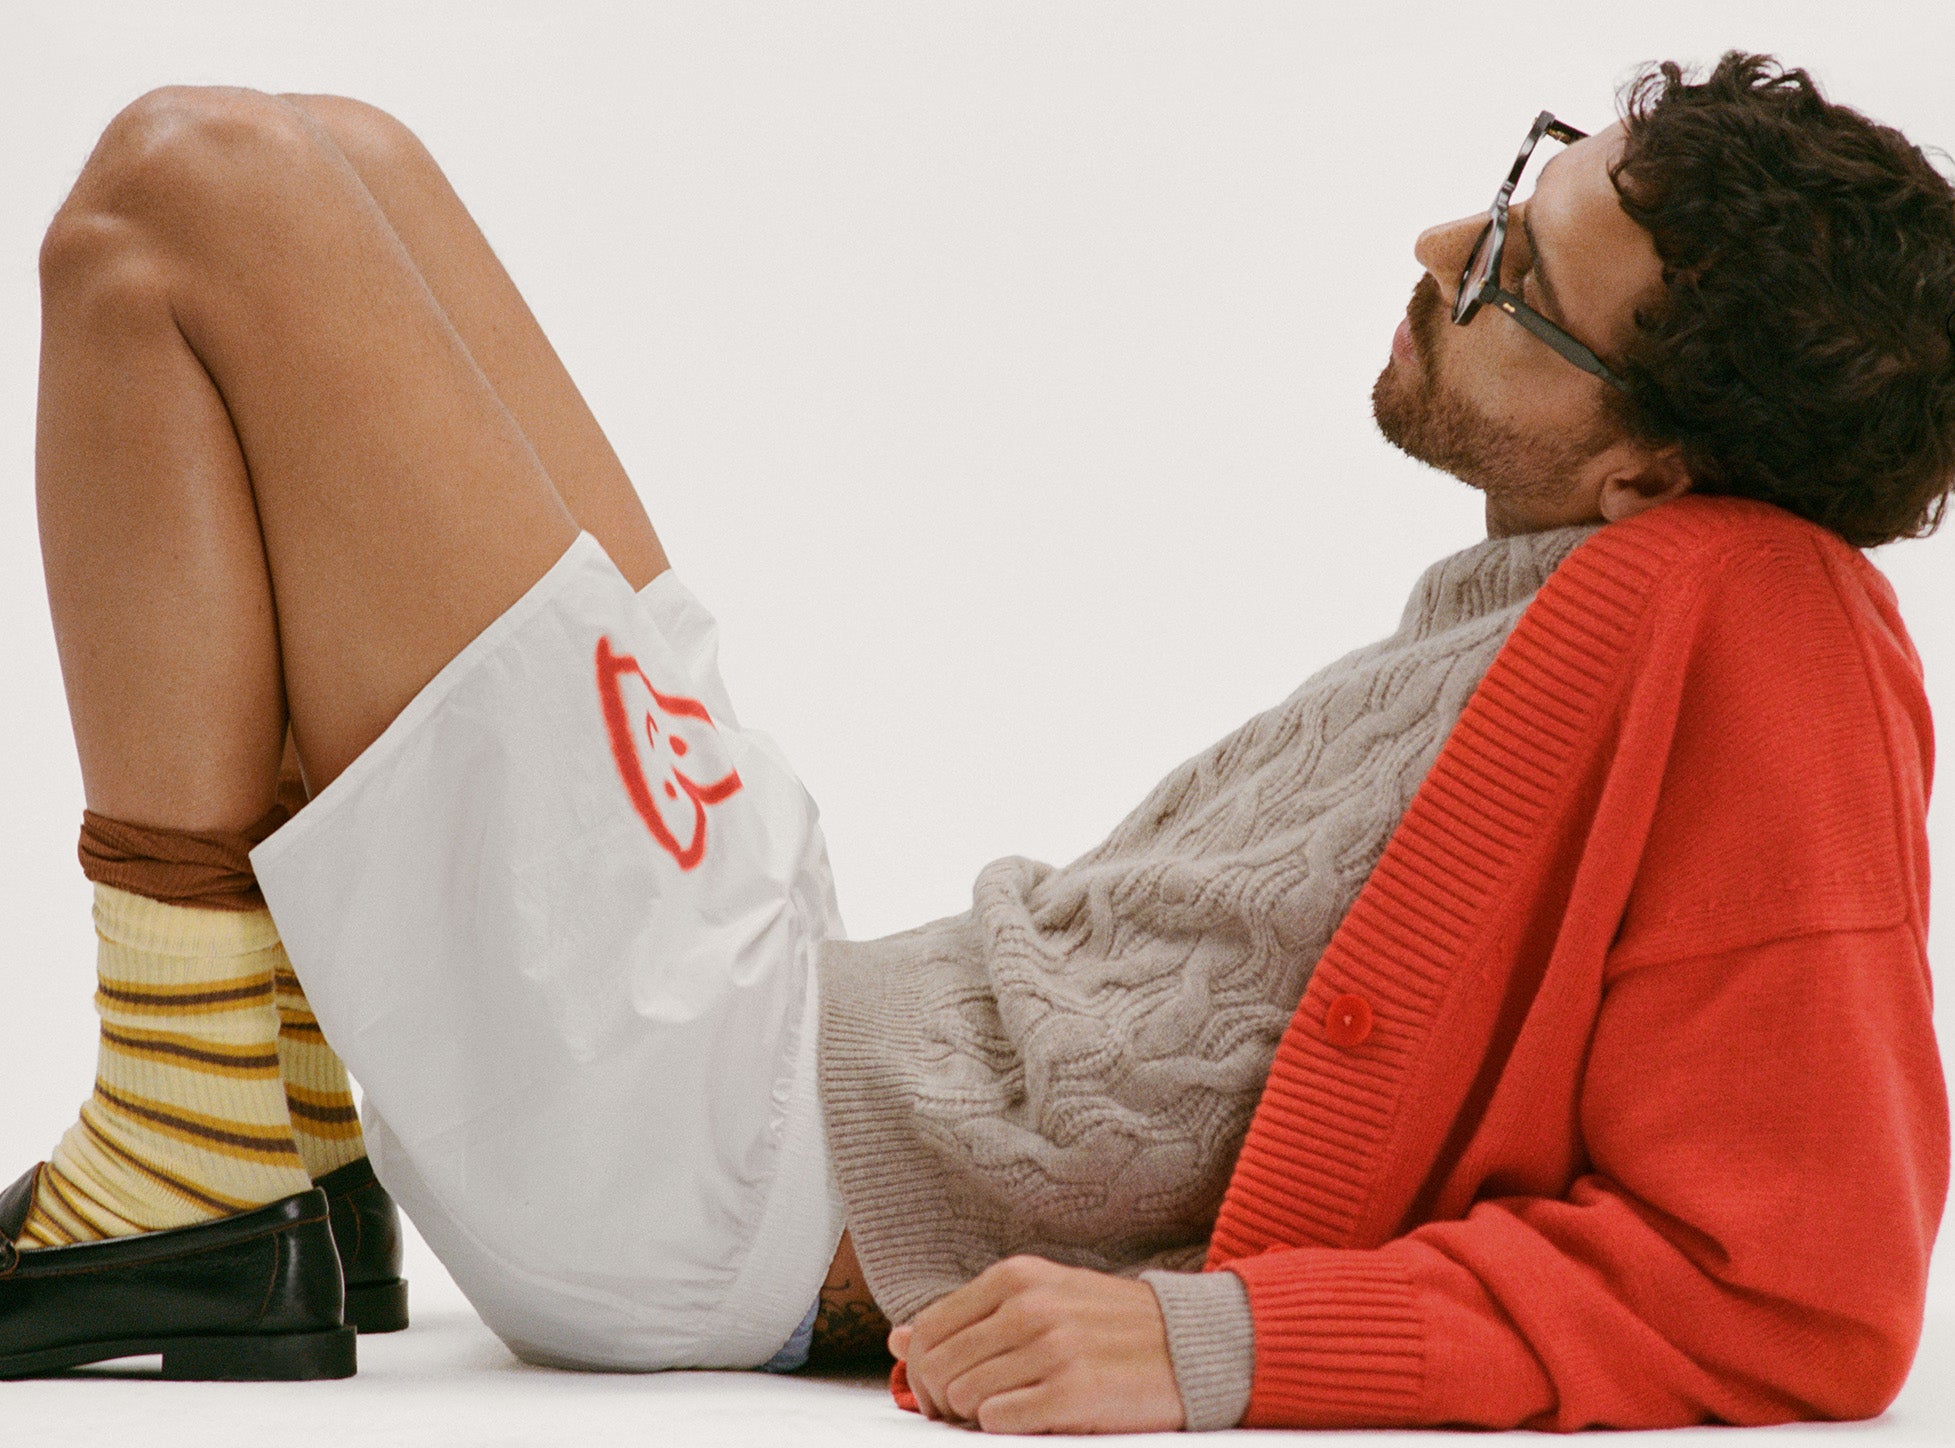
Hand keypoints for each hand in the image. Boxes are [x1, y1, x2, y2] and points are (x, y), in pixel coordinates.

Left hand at [887, 1255, 1183, 1434]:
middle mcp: (1029, 1307)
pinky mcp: (1073, 1393)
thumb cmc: (1111, 1325)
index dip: (921, 1370)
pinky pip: (999, 1422)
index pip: (926, 1329)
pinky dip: (1005, 1428)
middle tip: (968, 1413)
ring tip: (1009, 1410)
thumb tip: (898, 1337)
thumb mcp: (1040, 1298)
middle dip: (942, 1400)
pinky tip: (1032, 1417)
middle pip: (938, 1368)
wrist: (1191, 1345)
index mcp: (1016, 1277)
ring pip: (964, 1398)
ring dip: (976, 1416)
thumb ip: (969, 1315)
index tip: (942, 1390)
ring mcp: (1052, 1349)